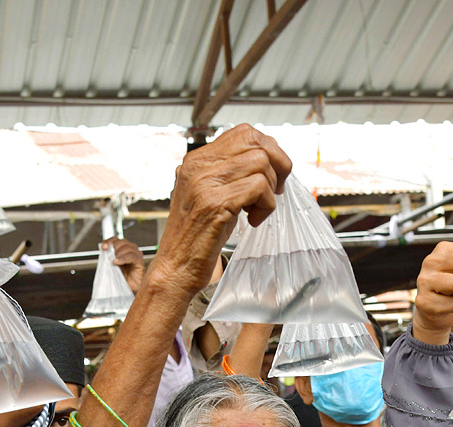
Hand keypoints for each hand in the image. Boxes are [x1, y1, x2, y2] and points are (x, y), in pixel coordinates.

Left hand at [102, 238, 146, 293]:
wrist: (127, 288)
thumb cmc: (121, 277)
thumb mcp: (111, 265)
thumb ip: (108, 257)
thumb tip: (103, 251)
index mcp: (123, 248)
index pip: (116, 239)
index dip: (109, 241)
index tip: (103, 247)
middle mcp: (131, 249)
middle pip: (122, 241)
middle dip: (113, 248)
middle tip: (108, 256)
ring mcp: (136, 254)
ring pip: (127, 248)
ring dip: (118, 253)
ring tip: (113, 261)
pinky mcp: (140, 261)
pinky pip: (132, 256)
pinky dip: (123, 258)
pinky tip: (117, 262)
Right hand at [147, 124, 292, 300]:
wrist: (175, 267)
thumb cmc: (196, 236)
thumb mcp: (210, 194)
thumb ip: (228, 173)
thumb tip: (266, 160)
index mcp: (196, 160)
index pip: (244, 132)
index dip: (268, 150)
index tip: (271, 176)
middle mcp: (198, 166)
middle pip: (256, 142)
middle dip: (277, 166)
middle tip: (273, 191)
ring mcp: (204, 183)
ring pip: (260, 163)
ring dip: (269, 190)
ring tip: (256, 211)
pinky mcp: (214, 204)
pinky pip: (258, 188)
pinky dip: (265, 206)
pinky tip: (252, 221)